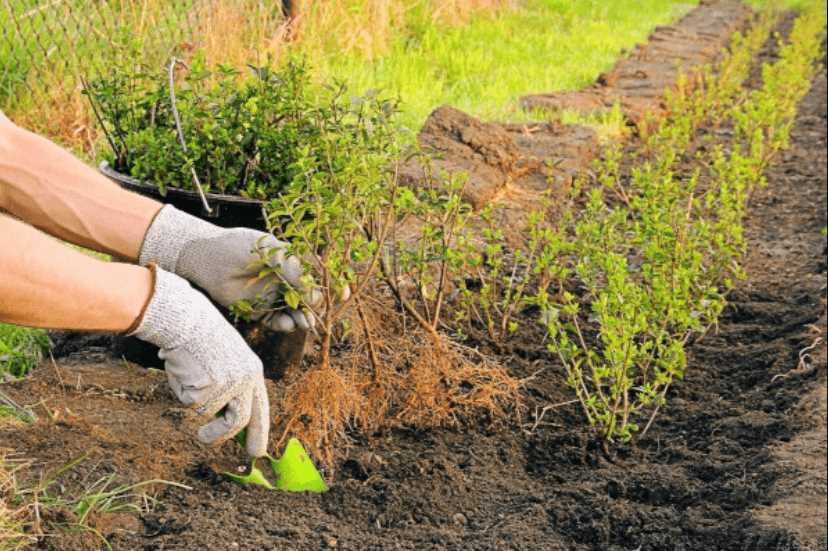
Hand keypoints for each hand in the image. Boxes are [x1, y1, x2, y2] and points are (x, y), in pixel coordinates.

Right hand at [129, 266, 269, 456]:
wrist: (188, 319)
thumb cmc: (202, 339)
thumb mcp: (227, 360)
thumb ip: (231, 387)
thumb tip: (227, 422)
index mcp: (254, 372)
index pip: (261, 408)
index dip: (259, 431)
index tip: (257, 451)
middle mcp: (246, 379)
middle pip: (240, 420)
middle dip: (222, 436)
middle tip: (205, 439)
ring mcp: (228, 384)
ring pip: (208, 413)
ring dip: (195, 402)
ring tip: (188, 380)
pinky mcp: (208, 386)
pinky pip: (191, 402)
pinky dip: (182, 391)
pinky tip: (183, 370)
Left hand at [139, 205, 317, 331]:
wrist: (204, 259)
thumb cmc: (236, 247)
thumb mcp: (269, 252)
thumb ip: (292, 270)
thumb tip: (314, 293)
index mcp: (290, 260)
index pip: (317, 274)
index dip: (332, 285)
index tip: (343, 294)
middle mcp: (284, 279)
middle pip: (310, 296)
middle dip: (318, 307)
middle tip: (320, 314)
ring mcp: (272, 295)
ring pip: (296, 311)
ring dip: (303, 318)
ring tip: (304, 322)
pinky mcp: (258, 310)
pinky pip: (277, 321)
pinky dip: (285, 324)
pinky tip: (287, 323)